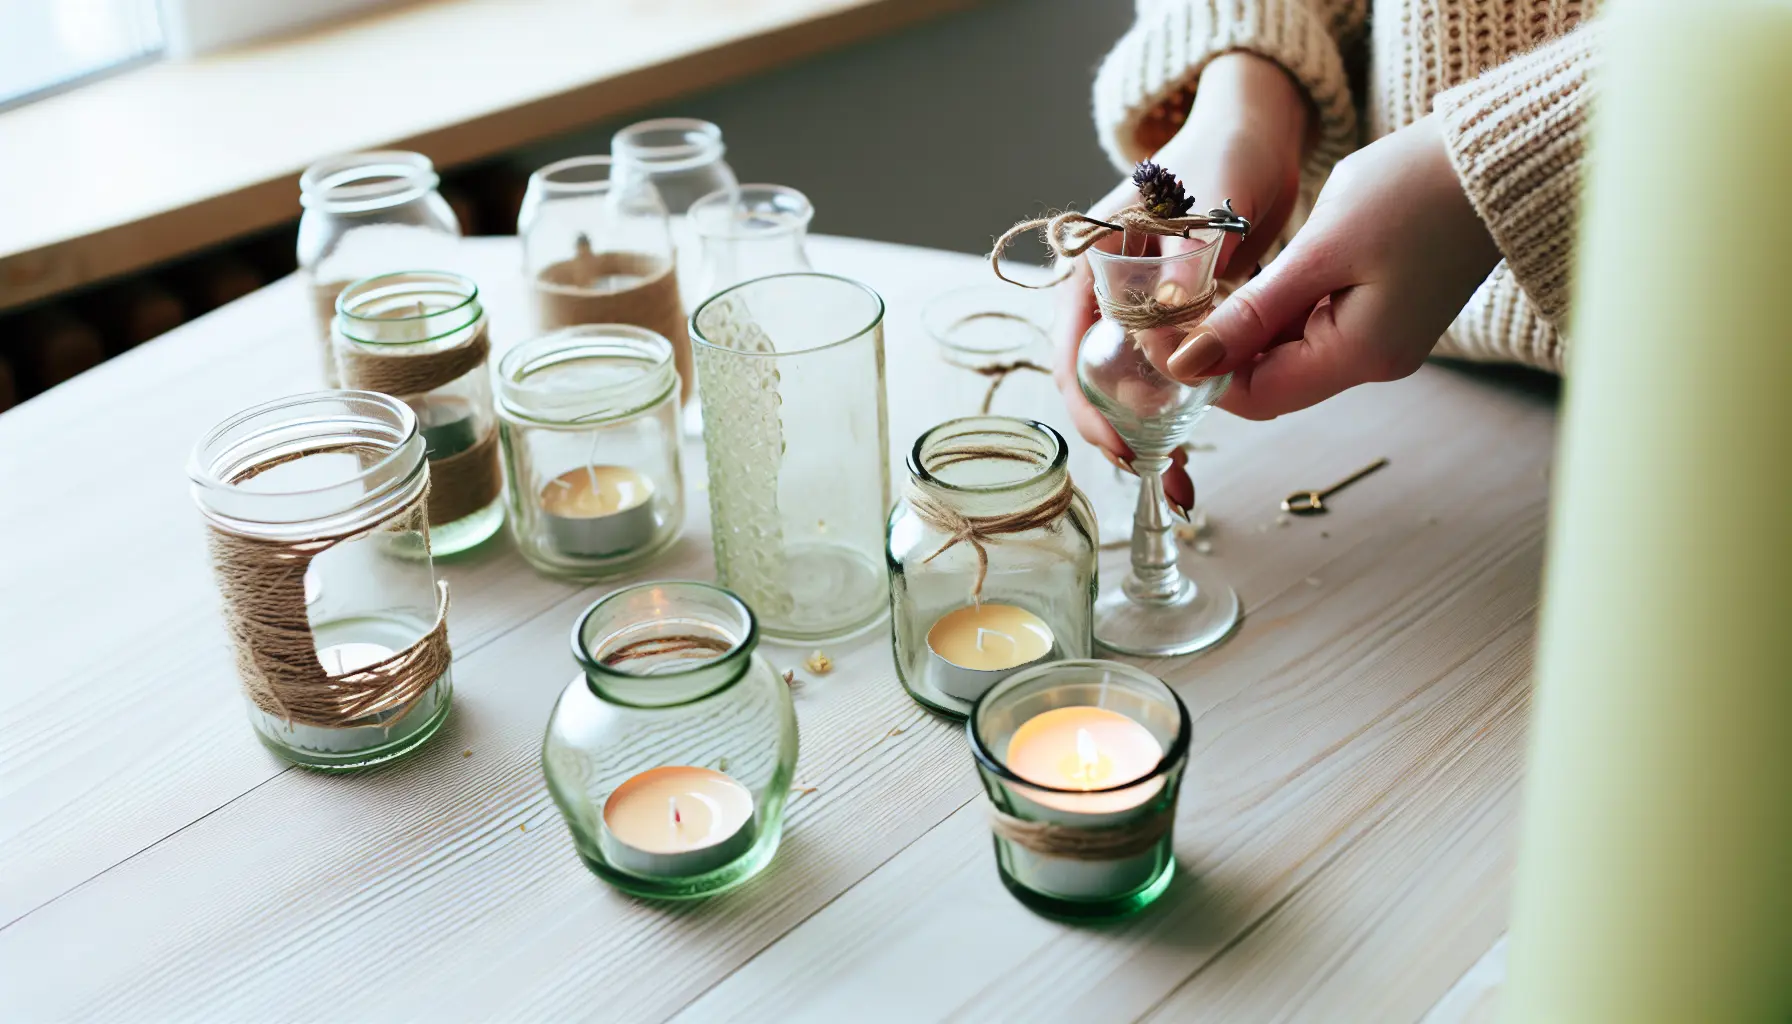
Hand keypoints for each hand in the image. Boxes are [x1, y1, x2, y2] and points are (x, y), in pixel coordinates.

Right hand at [1055, 53, 1309, 510]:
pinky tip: (1196, 447)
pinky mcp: (1179, 318)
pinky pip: (1171, 372)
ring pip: (1133, 381)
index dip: (1090, 402)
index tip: (1121, 441)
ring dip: (1151, 428)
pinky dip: (1182, 408)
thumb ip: (1185, 270)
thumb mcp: (1205, 210)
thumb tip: (1169, 336)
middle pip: (1097, 375)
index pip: (1072, 347)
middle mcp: (1108, 292)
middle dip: (1119, 429)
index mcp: (1091, 264)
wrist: (1259, 132)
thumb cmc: (1224, 156)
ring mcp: (1142, 308)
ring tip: (1176, 475)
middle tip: (1151, 469)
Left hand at [1162, 114, 1501, 418]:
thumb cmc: (1412, 192)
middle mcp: (1373, 362)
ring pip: (1287, 354)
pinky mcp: (1383, 314)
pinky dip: (1275, 311)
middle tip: (1169, 309)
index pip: (1255, 396)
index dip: (1201, 374)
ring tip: (1202, 290)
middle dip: (1217, 353)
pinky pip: (1313, 328)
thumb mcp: (1319, 250)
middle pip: (1270, 381)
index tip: (1157, 335)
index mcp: (1360, 356)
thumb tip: (1188, 366)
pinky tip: (1249, 280)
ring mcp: (1381, 340)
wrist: (1495, 158)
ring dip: (1243, 330)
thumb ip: (1251, 314)